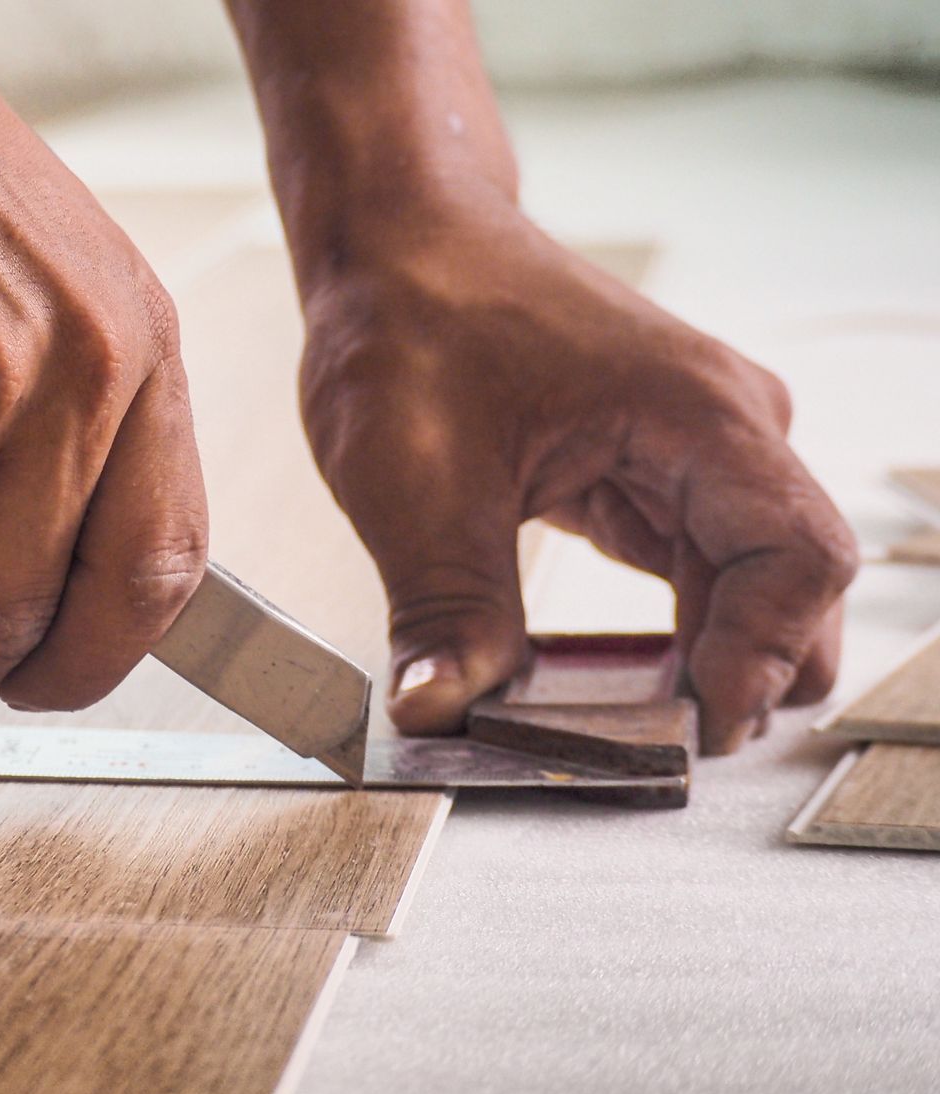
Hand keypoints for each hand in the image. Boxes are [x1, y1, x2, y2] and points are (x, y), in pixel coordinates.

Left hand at [299, 204, 856, 752]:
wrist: (396, 245)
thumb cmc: (411, 322)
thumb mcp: (410, 480)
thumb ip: (441, 606)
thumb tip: (439, 711)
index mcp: (698, 414)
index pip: (798, 557)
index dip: (761, 656)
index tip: (689, 728)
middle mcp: (724, 432)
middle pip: (790, 587)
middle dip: (736, 675)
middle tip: (644, 748)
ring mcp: (694, 454)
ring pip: (745, 590)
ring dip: (698, 664)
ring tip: (618, 730)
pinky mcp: (653, 474)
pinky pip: (692, 576)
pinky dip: (662, 637)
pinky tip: (603, 686)